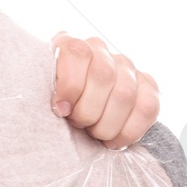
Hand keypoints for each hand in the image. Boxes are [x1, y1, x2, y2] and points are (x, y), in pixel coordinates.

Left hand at [50, 33, 159, 147]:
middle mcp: (100, 51)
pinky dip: (130, 131)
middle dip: (87, 111)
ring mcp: (126, 67)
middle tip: (77, 125)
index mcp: (70, 45)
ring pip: (125, 94)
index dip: (70, 85)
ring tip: (93, 133)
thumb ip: (42, 91)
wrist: (70, 113)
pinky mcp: (147, 86)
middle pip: (103, 76)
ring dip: (106, 124)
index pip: (77, 53)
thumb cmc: (50, 105)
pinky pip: (148, 108)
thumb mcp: (38, 95)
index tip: (60, 110)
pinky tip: (114, 141)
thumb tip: (58, 106)